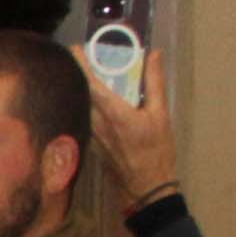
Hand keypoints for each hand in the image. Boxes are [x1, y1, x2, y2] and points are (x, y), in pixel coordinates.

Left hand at [88, 46, 179, 209]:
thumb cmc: (156, 151)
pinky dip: (84, 103)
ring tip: (85, 71)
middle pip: (81, 92)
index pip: (91, 84)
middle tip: (81, 54)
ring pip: (80, 105)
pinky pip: (83, 117)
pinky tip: (89, 96)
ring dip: (80, 87)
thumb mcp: (161, 115)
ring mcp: (90, 134)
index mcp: (114, 114)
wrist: (144, 187)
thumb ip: (155, 83)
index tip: (75, 49)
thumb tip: (154, 55)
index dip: (81, 65)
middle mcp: (96, 123)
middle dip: (79, 72)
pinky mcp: (90, 143)